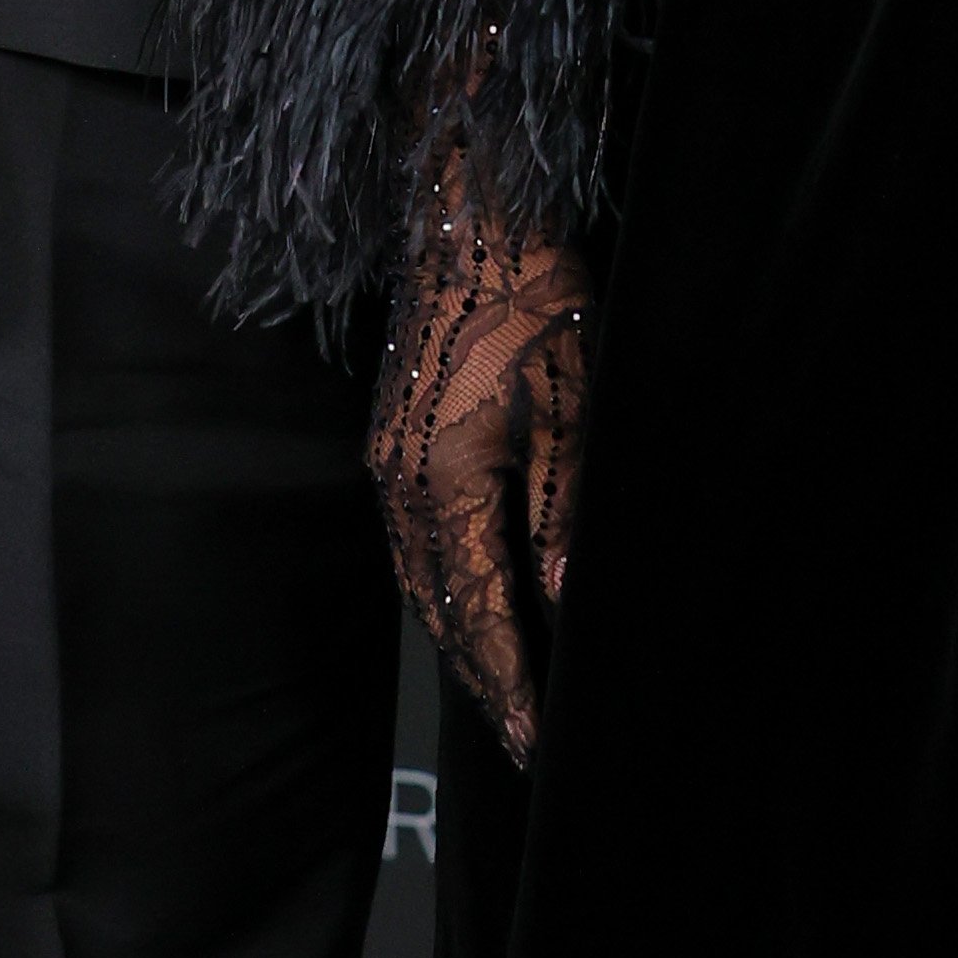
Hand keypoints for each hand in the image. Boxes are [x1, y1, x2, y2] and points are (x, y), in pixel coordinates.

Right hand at [367, 152, 591, 766]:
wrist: (469, 217)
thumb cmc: (531, 299)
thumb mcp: (570, 404)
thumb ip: (563, 506)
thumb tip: (561, 598)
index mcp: (442, 481)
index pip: (477, 609)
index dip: (508, 679)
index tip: (533, 739)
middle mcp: (399, 485)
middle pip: (438, 609)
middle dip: (482, 675)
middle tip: (521, 740)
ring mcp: (387, 463)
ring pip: (422, 581)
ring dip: (461, 638)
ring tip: (502, 689)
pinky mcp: (393, 441)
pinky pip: (416, 543)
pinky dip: (445, 589)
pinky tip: (474, 603)